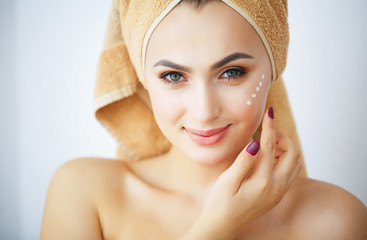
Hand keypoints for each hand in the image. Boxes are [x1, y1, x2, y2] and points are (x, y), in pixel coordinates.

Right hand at [182, 107, 301, 239]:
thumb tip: (255, 143)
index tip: (270, 112)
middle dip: (282, 138)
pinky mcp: (276, 195)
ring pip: (294, 164)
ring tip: (266, 145)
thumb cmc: (220, 204)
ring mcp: (278, 193)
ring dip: (285, 149)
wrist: (222, 226)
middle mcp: (276, 187)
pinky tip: (267, 158)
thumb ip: (243, 162)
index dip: (270, 127)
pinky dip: (283, 160)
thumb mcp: (227, 182)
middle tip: (265, 133)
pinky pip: (289, 173)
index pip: (270, 147)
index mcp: (263, 182)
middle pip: (292, 154)